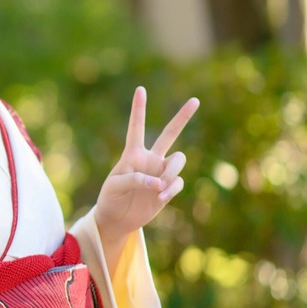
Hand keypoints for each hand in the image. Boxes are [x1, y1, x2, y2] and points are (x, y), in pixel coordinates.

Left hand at [95, 87, 199, 249]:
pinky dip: (171, 188)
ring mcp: (161, 172)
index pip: (136, 127)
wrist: (118, 218)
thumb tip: (158, 182)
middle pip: (170, 134)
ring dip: (172, 172)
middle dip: (182, 117)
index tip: (141, 89)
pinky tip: (159, 196)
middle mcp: (150, 159)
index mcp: (132, 153)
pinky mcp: (168, 187)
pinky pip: (177, 182)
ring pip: (179, 160)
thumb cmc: (111, 197)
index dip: (139, 109)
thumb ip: (134, 179)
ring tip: (158, 188)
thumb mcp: (115, 186)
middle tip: (195, 100)